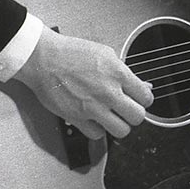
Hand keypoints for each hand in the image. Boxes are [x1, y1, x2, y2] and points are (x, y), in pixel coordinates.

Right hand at [13, 29, 153, 139]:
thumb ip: (124, 72)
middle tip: (126, 109)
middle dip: (134, 114)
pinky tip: (94, 119)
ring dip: (118, 125)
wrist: (43, 58)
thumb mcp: (104, 53)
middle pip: (137, 117)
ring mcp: (93, 107)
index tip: (138, 100)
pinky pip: (98, 135)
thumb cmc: (70, 53)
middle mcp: (108, 92)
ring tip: (112, 117)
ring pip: (121, 131)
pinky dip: (97, 129)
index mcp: (117, 73)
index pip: (146, 97)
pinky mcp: (77, 118)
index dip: (144, 100)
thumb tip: (142, 86)